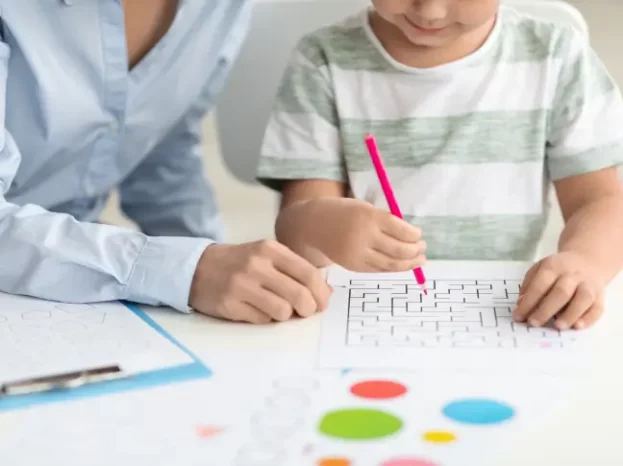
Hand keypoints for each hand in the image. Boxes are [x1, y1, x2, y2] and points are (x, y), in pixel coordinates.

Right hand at [189, 240, 331, 323]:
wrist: (198, 267)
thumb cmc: (241, 263)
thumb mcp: (268, 257)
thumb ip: (296, 271)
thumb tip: (326, 292)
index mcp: (270, 249)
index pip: (308, 274)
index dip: (321, 293)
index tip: (323, 302)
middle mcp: (256, 265)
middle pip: (299, 295)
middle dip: (309, 308)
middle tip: (306, 311)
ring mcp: (241, 285)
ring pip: (283, 311)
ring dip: (286, 315)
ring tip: (278, 308)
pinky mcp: (229, 304)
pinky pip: (262, 319)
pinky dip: (266, 318)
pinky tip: (258, 309)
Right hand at [300, 197, 425, 271]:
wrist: (315, 225)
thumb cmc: (345, 213)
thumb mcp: (365, 208)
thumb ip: (386, 221)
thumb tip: (412, 237)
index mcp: (368, 217)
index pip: (400, 229)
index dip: (414, 235)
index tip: (419, 234)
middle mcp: (363, 237)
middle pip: (398, 249)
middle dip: (415, 250)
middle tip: (423, 248)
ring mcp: (358, 254)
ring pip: (390, 263)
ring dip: (409, 262)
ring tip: (419, 259)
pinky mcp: (354, 266)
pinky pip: (379, 269)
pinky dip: (393, 268)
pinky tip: (402, 264)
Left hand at [512, 252, 604, 329]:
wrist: (587, 260)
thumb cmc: (558, 269)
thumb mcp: (539, 269)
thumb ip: (529, 285)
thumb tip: (521, 305)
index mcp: (553, 266)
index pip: (540, 284)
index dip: (529, 302)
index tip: (518, 316)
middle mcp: (572, 274)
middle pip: (561, 292)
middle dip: (546, 309)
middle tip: (534, 323)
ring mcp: (588, 284)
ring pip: (583, 298)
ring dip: (570, 314)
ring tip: (558, 326)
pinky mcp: (600, 295)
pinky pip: (597, 307)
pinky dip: (589, 318)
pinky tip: (577, 326)